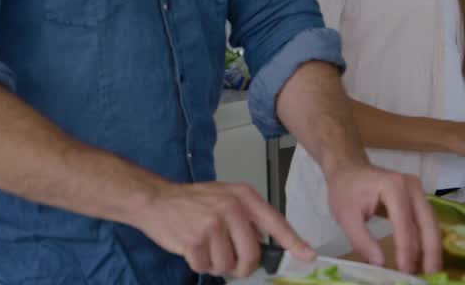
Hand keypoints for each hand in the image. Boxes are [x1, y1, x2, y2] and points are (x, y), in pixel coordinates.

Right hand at [137, 180, 313, 277]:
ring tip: (205, 246)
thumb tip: (266, 245)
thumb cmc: (192, 202)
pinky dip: (200, 264)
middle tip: (230, 261)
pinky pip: (207, 268)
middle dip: (242, 266)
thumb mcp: (225, 197)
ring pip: (228, 265)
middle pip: (252, 254)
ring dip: (217, 264)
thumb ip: (247, 218)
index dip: (293, 242)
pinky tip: (193, 248)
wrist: (156, 200)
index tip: (308, 255)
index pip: (275, 222)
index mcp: (243, 196)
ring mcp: (213, 224)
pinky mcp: (196, 240)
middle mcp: (231, 208)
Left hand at [326, 163, 440, 274]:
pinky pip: (426, 221)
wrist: (348, 168)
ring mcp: (417, 190)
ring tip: (428, 272)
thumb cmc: (345, 189)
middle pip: (427, 222)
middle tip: (430, 276)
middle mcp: (411, 186)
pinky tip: (423, 258)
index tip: (405, 272)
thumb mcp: (345, 216)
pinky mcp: (417, 197)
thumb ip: (362, 240)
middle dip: (430, 252)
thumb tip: (380, 264)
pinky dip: (426, 240)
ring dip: (431, 248)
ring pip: (431, 223)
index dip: (406, 250)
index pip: (404, 223)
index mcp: (393, 187)